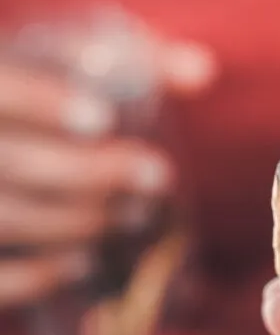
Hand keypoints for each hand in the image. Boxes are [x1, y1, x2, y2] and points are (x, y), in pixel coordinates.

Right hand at [0, 36, 214, 308]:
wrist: (16, 133)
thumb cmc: (58, 91)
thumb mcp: (91, 64)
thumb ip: (143, 60)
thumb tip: (203, 70)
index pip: (0, 89)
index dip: (42, 104)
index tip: (104, 120)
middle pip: (10, 161)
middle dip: (90, 174)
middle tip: (158, 177)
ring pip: (4, 217)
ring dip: (75, 223)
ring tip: (138, 217)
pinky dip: (33, 275)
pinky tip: (84, 263)